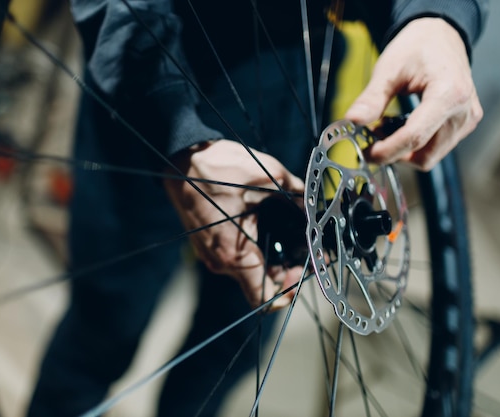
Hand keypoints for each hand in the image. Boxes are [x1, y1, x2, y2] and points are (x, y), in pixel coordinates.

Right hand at [164, 140, 304, 309]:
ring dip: (272, 257)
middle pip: (262, 283)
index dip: (289, 292)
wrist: (181, 160)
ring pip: (251, 269)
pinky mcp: (210, 244)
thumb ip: (298, 195)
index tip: (302, 270)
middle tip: (305, 248)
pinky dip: (257, 247)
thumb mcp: (268, 176)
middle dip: (287, 269)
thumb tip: (317, 206)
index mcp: (235, 254)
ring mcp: (213, 254)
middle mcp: (222, 261)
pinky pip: (238, 256)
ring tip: (290, 235)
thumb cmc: (217, 168)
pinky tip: (268, 226)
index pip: (265, 299)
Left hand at [345, 17, 482, 170]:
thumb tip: (352, 120)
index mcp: (449, 93)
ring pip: (431, 156)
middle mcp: (464, 111)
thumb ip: (371, 98)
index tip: (367, 153)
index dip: (387, 151)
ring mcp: (467, 120)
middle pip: (424, 154)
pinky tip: (401, 126)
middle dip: (395, 154)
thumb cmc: (416, 47)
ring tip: (385, 129)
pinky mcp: (465, 124)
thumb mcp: (388, 69)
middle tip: (371, 139)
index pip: (415, 137)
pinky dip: (415, 146)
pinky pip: (437, 147)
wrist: (440, 36)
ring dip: (404, 151)